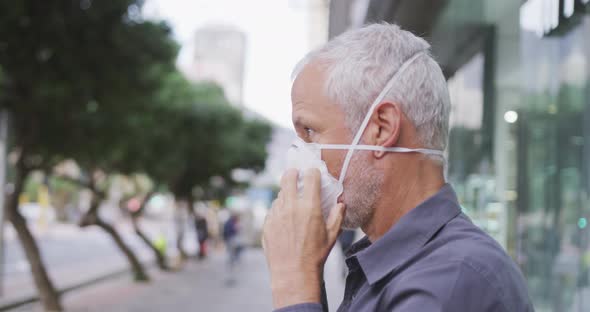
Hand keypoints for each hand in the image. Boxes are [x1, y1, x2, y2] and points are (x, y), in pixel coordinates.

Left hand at [262, 168, 344, 308]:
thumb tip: (341, 204)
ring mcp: (276, 214)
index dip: (313, 172)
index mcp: (310, 207)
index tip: (313, 173)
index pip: (310, 177)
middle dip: (293, 172)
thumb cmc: (315, 256)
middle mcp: (291, 207)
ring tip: (292, 202)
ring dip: (286, 194)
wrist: (293, 273)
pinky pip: (273, 210)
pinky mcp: (267, 223)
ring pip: (280, 194)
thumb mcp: (332, 235)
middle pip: (288, 177)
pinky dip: (279, 210)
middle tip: (295, 174)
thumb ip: (337, 216)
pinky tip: (285, 219)